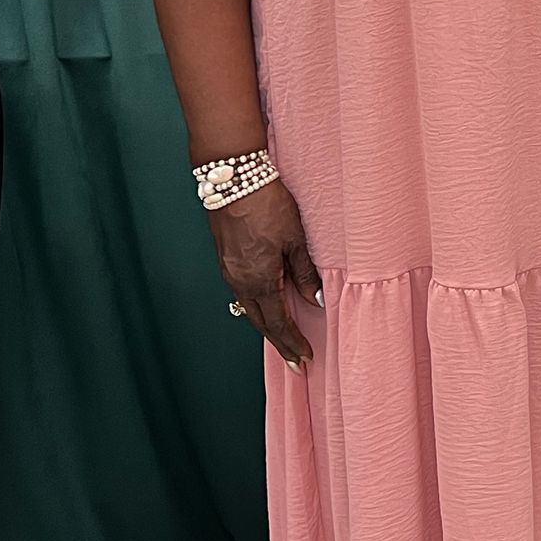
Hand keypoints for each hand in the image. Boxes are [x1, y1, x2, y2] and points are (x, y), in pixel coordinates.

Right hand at [212, 178, 320, 367]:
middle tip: (296, 361)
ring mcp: (229, 272)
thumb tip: (315, 300)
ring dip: (267, 327)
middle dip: (279, 343)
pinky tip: (266, 308)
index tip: (305, 359)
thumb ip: (305, 272)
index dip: (292, 342)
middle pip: (261, 322)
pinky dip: (256, 308)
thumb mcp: (295, 238)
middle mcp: (240, 281)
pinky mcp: (226, 260)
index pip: (277, 322)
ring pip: (249, 309)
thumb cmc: (267, 203)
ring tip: (284, 340)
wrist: (234, 178)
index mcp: (259, 280)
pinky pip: (242, 294)